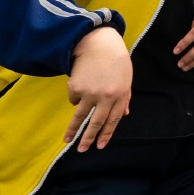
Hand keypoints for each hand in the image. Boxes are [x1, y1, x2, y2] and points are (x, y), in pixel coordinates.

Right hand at [67, 27, 132, 149]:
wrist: (98, 44)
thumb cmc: (115, 61)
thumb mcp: (126, 79)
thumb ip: (125, 98)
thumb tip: (124, 115)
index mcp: (121, 95)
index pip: (113, 120)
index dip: (106, 134)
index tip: (100, 146)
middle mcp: (106, 96)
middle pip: (96, 122)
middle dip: (88, 138)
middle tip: (82, 150)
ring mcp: (90, 93)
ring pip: (80, 116)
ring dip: (72, 130)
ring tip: (67, 141)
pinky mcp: (76, 87)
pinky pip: (74, 99)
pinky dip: (76, 97)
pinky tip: (81, 84)